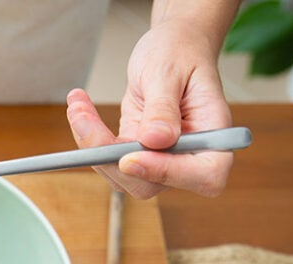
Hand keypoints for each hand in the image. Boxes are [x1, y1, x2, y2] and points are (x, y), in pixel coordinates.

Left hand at [66, 18, 233, 198]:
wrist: (171, 50)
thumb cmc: (179, 54)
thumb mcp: (169, 71)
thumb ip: (164, 107)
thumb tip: (156, 141)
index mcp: (214, 136)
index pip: (203, 175)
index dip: (167, 173)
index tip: (130, 157)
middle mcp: (189, 156)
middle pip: (151, 185)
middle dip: (111, 160)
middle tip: (85, 120)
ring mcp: (161, 161)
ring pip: (122, 177)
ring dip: (92, 145)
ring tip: (78, 104)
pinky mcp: (137, 155)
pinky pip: (108, 161)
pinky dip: (88, 137)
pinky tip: (79, 109)